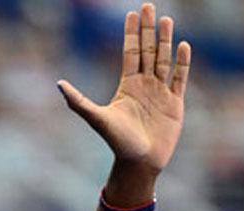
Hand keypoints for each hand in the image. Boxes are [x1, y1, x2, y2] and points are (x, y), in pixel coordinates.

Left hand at [57, 3, 189, 175]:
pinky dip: (182, 62)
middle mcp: (144, 85)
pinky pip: (180, 78)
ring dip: (166, 40)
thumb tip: (59, 84)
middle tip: (148, 6)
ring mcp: (161, 92)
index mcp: (127, 86)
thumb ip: (78, 102)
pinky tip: (184, 45)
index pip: (130, 53)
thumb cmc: (117, 143)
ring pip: (164, 59)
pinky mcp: (175, 102)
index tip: (131, 13)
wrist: (139, 163)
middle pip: (148, 50)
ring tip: (167, 19)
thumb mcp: (97, 119)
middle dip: (148, 29)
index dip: (131, 33)